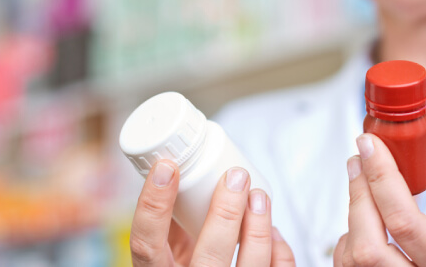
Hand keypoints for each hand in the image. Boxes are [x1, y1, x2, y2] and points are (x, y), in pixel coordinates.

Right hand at [130, 161, 294, 265]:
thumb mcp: (166, 255)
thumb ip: (168, 225)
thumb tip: (173, 172)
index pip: (146, 244)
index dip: (153, 204)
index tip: (167, 167)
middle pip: (209, 256)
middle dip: (226, 212)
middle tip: (236, 177)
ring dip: (258, 227)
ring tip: (259, 197)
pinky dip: (279, 250)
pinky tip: (273, 231)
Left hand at [334, 108, 425, 265]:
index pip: (404, 221)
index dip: (381, 178)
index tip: (370, 144)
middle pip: (368, 248)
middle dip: (359, 197)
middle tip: (360, 161)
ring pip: (355, 263)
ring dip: (353, 220)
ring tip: (366, 191)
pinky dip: (352, 243)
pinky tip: (367, 224)